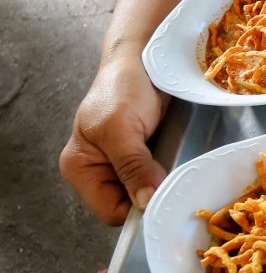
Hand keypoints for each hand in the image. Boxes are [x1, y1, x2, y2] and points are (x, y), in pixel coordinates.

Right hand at [60, 61, 169, 224]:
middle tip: (174, 177)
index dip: (137, 207)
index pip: (110, 211)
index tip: (162, 193)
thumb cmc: (123, 88)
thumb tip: (145, 203)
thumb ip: (131, 166)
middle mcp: (98, 172)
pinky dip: (169, 174)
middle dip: (151, 195)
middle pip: (130, 205)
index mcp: (80, 168)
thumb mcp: (121, 127)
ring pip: (147, 194)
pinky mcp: (142, 158)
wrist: (141, 61)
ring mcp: (121, 166)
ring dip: (163, 184)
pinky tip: (178, 162)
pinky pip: (157, 179)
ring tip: (176, 166)